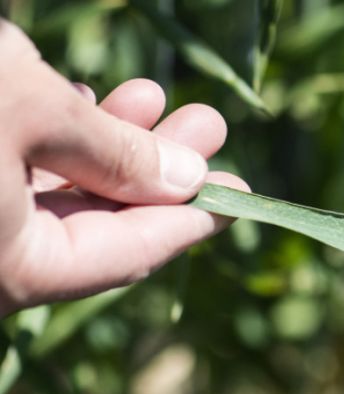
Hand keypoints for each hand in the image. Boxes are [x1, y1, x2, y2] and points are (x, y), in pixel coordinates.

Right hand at [0, 20, 248, 314]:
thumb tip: (188, 178)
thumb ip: (118, 153)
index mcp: (11, 270)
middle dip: (155, 165)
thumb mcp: (36, 115)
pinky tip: (82, 98)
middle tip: (208, 123)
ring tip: (155, 94)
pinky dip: (54, 137)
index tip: (241, 196)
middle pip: (94, 221)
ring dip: (108, 140)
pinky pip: (13, 170)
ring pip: (55, 190)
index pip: (126, 254)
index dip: (190, 222)